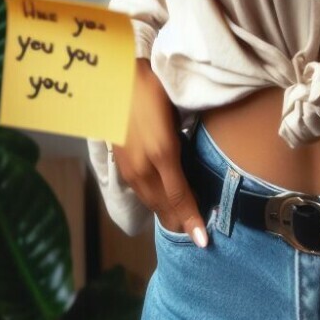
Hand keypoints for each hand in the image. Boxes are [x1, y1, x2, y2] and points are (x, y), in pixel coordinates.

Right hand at [109, 57, 209, 246]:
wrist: (116, 78)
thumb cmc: (153, 90)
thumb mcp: (174, 116)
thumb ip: (181, 144)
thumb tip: (190, 168)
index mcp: (162, 155)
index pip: (180, 198)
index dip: (192, 220)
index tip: (203, 241)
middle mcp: (143, 168)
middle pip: (164, 206)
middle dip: (180, 222)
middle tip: (197, 235)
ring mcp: (129, 167)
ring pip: (151, 201)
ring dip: (166, 214)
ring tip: (181, 223)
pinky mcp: (120, 163)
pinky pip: (140, 191)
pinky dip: (153, 200)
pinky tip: (161, 200)